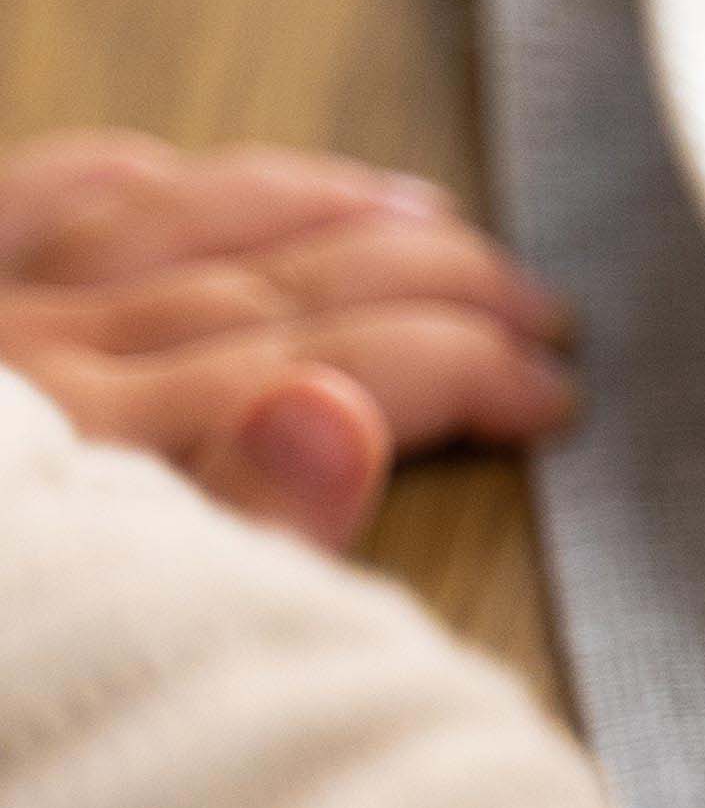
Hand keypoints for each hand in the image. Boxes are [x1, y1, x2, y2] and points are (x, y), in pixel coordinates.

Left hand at [0, 129, 576, 551]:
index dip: (467, 371)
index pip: (339, 374)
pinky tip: (172, 169)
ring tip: (423, 215)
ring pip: (178, 223)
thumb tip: (340, 420)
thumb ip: (244, 534)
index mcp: (107, 454)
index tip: (549, 392)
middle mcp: (43, 364)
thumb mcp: (126, 638)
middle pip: (284, 287)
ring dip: (319, 208)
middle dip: (440, 283)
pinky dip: (112, 178)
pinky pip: (30, 204)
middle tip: (536, 307)